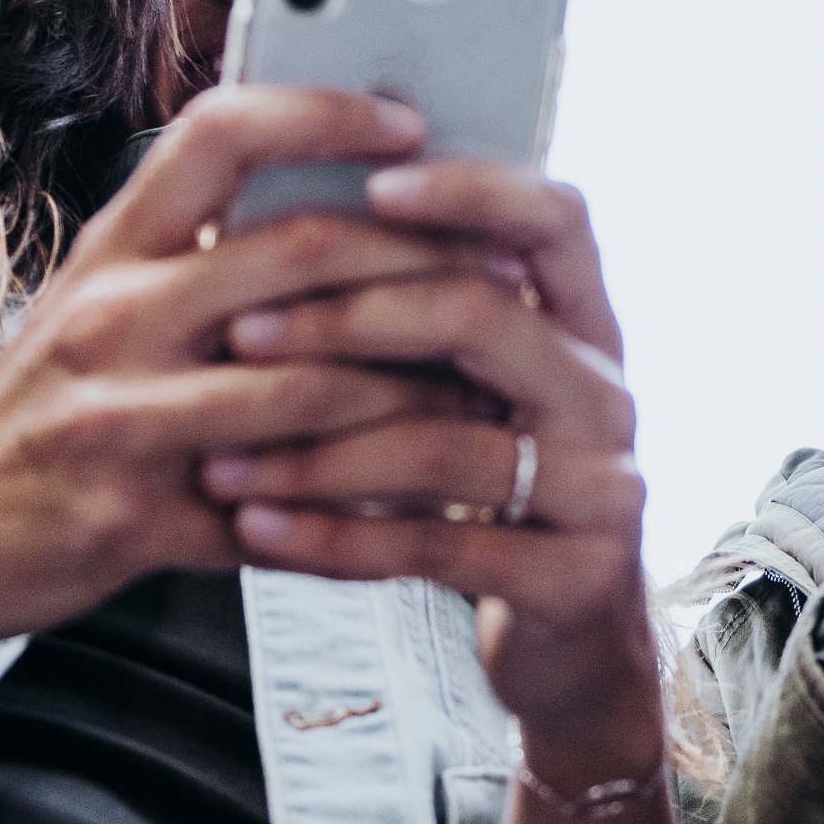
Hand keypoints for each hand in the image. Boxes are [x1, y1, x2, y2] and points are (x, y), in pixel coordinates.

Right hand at [0, 89, 471, 649]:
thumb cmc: (42, 408)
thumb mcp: (100, 301)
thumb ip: (198, 250)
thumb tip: (341, 192)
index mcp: (113, 248)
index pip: (219, 132)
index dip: (323, 111)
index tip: (411, 116)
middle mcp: (113, 317)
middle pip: (295, 253)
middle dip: (420, 261)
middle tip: (506, 271)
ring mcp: (120, 421)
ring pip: (307, 388)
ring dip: (416, 392)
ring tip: (491, 392)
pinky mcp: (133, 524)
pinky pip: (279, 516)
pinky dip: (361, 515)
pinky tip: (422, 514)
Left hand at [207, 164, 669, 784]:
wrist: (573, 640)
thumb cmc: (490, 489)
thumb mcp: (478, 390)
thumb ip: (425, 315)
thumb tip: (288, 215)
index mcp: (585, 323)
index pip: (553, 217)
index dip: (470, 189)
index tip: (371, 183)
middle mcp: (605, 392)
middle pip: (487, 314)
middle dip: (350, 316)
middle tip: (239, 330)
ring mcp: (602, 486)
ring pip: (447, 443)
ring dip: (317, 450)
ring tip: (218, 458)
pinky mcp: (572, 575)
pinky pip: (435, 545)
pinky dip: (335, 537)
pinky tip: (256, 529)